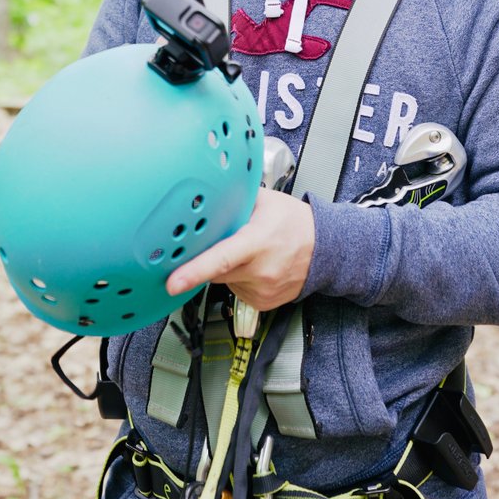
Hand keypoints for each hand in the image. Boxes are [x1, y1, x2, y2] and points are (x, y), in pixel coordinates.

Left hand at [165, 189, 314, 311]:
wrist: (326, 249)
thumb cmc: (296, 222)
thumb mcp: (266, 201)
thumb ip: (235, 198)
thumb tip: (207, 194)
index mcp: (257, 242)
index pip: (221, 259)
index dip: (193, 271)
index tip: (172, 282)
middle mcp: (261, 270)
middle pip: (215, 272)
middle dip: (208, 260)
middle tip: (222, 242)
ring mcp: (263, 290)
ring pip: (224, 282)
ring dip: (227, 269)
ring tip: (249, 252)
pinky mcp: (263, 303)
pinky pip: (237, 291)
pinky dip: (239, 279)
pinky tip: (255, 266)